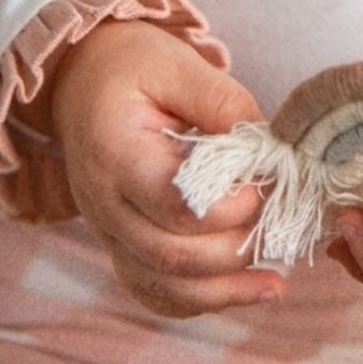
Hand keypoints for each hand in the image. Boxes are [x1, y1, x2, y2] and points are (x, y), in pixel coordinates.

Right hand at [50, 20, 285, 317]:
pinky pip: (156, 292)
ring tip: (275, 283)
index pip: (172, 202)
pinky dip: (201, 300)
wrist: (82, 80)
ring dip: (225, 290)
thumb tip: (269, 145)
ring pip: (165, 286)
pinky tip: (245, 291)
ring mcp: (110, 232)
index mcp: (116, 154)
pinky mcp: (123, 245)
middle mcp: (106, 205)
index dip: (228, 205)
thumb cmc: (133, 66)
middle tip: (280, 219)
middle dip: (235, 247)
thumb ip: (222, 101)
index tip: (268, 184)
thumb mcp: (175, 62)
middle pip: (171, 254)